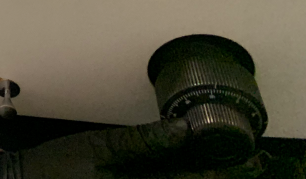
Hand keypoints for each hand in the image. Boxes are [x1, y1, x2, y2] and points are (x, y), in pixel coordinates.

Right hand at [0, 119, 269, 178]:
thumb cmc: (55, 167)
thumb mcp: (99, 147)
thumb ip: (144, 141)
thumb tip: (182, 130)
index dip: (225, 171)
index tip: (250, 161)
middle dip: (217, 174)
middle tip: (247, 162)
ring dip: (195, 172)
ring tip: (217, 162)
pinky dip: (173, 173)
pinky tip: (179, 165)